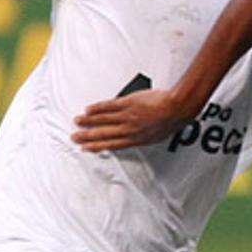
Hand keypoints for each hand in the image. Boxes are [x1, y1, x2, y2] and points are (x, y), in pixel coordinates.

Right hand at [72, 87, 190, 151]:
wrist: (176, 109)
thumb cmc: (170, 121)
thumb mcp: (156, 135)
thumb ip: (141, 136)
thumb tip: (135, 136)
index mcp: (135, 139)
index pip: (110, 145)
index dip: (96, 146)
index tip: (86, 148)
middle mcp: (128, 129)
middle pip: (102, 134)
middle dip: (86, 136)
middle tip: (75, 137)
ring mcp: (127, 116)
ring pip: (103, 120)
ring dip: (88, 121)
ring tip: (78, 121)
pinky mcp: (127, 103)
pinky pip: (109, 106)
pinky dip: (98, 108)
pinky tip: (89, 109)